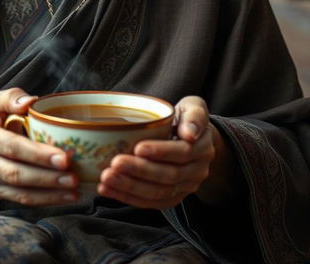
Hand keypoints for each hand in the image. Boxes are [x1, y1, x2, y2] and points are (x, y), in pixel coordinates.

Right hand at [0, 88, 79, 205]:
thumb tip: (29, 102)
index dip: (38, 155)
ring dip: (48, 194)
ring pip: (19, 191)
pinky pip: (20, 200)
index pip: (12, 146)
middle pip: (16, 173)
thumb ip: (13, 97)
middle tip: (73, 177)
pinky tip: (63, 196)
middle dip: (47, 177)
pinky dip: (43, 200)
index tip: (64, 158)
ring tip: (73, 190)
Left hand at [97, 96, 219, 208]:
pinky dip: (128, 198)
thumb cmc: (186, 118)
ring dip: (130, 187)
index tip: (138, 148)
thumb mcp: (193, 107)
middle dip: (139, 171)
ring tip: (107, 179)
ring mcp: (186, 187)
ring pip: (158, 192)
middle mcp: (197, 171)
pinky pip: (152, 203)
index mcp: (202, 147)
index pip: (182, 152)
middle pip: (168, 175)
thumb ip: (194, 115)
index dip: (160, 151)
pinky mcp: (173, 197)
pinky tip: (108, 189)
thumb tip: (189, 133)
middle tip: (115, 164)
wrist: (192, 138)